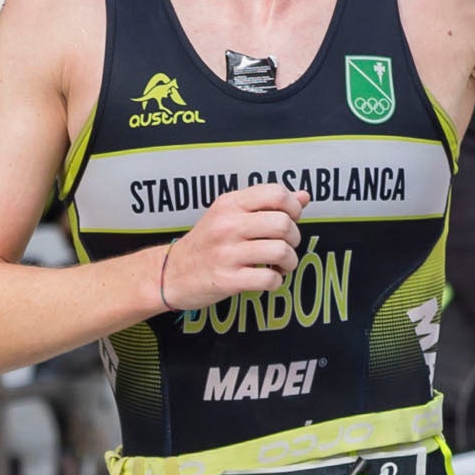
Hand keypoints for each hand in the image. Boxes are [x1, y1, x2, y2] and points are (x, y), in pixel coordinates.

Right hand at [153, 182, 304, 312]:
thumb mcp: (229, 215)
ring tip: (280, 265)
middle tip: (285, 246)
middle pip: (283, 223)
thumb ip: (265, 204)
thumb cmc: (206, 243)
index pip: (276, 193)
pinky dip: (276, 281)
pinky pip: (269, 279)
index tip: (289, 220)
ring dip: (289, 262)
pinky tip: (268, 279)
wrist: (171, 274)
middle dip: (294, 238)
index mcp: (230, 204)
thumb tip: (303, 196)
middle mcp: (227, 225)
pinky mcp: (226, 279)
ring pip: (281, 251)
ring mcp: (226, 253)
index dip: (293, 207)